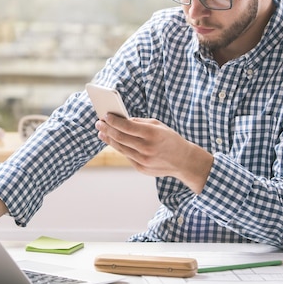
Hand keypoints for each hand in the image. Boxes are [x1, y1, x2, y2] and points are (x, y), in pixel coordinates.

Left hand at [95, 114, 213, 193]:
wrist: (184, 161)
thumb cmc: (169, 139)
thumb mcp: (158, 126)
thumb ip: (139, 122)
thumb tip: (121, 119)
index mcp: (152, 134)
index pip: (127, 126)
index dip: (114, 121)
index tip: (105, 115)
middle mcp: (147, 148)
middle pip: (121, 137)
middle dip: (107, 129)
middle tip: (98, 123)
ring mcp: (144, 160)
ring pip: (121, 148)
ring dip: (109, 139)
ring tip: (102, 132)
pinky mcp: (142, 168)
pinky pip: (127, 156)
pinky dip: (118, 148)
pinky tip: (112, 142)